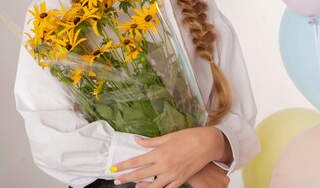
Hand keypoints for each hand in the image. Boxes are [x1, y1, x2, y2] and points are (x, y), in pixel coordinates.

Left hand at [111, 127, 227, 187]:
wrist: (206, 144)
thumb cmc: (187, 137)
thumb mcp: (167, 137)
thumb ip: (150, 141)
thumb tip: (137, 140)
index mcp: (159, 153)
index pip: (136, 161)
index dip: (123, 166)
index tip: (113, 169)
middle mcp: (164, 165)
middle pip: (140, 175)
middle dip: (126, 178)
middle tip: (116, 181)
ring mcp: (172, 174)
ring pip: (153, 186)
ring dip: (142, 187)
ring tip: (135, 186)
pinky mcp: (181, 180)